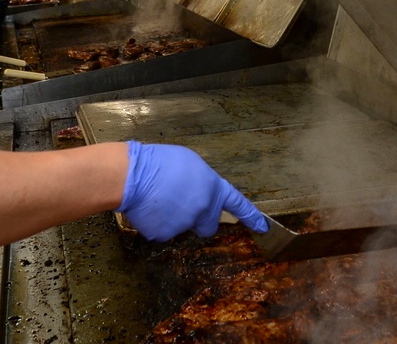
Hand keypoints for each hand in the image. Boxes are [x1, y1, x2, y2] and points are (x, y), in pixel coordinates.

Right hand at [116, 141, 267, 241]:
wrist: (132, 175)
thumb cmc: (160, 162)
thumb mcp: (191, 164)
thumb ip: (202, 183)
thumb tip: (199, 194)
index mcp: (212, 188)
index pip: (237, 204)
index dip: (251, 216)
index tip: (263, 228)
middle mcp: (203, 210)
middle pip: (208, 226)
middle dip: (199, 221)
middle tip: (181, 205)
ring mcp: (184, 225)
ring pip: (182, 227)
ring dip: (174, 218)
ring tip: (158, 198)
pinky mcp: (164, 235)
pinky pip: (162, 231)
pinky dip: (157, 222)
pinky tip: (148, 207)